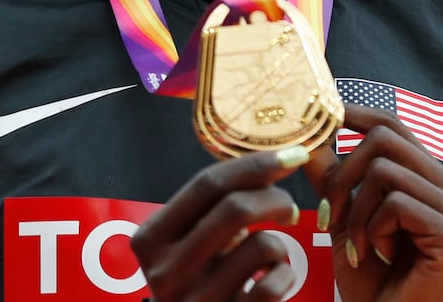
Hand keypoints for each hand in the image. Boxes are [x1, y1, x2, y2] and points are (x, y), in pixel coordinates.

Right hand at [130, 147, 309, 300]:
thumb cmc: (195, 281)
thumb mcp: (186, 243)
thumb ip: (211, 208)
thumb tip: (270, 162)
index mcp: (151, 238)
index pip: (206, 184)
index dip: (255, 164)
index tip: (291, 155)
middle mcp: (166, 270)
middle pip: (235, 208)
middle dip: (276, 198)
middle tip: (289, 208)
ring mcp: (195, 301)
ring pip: (261, 245)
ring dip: (279, 244)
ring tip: (271, 256)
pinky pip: (273, 285)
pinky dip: (285, 276)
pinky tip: (273, 280)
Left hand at [304, 104, 442, 300]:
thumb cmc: (371, 279)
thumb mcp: (345, 220)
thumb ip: (334, 179)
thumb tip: (312, 138)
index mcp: (434, 180)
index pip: (396, 126)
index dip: (357, 114)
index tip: (325, 113)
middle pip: (386, 138)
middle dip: (343, 173)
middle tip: (328, 212)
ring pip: (384, 170)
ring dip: (357, 211)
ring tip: (358, 244)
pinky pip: (396, 204)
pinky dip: (374, 230)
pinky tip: (381, 254)